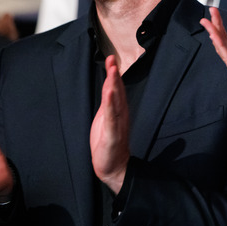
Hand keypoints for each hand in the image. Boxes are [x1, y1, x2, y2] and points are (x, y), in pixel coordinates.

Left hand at [90, 55, 129, 194]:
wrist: (113, 166)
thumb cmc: (108, 143)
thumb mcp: (106, 119)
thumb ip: (108, 103)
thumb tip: (109, 86)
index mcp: (118, 111)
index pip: (116, 89)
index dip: (113, 74)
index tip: (111, 59)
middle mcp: (120, 115)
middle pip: (118, 92)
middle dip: (114, 75)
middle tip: (112, 59)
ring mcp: (117, 124)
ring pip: (116, 101)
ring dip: (114, 85)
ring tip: (112, 71)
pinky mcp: (112, 134)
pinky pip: (111, 117)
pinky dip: (111, 105)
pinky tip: (109, 94)